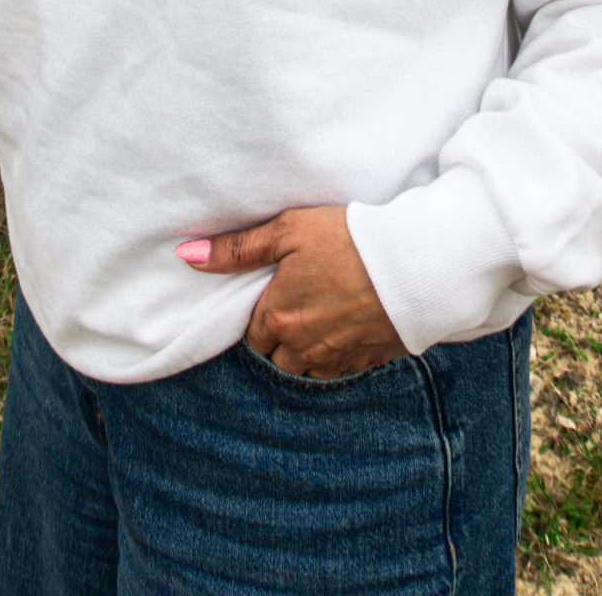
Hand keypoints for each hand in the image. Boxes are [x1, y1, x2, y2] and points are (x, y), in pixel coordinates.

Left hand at [176, 206, 407, 378]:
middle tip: (298, 303)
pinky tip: (346, 326)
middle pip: (276, 356)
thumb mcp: (288, 230)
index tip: (276, 292)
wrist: (413, 263)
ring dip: (305, 350)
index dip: (261, 312)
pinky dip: (336, 354)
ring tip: (322, 315)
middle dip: (279, 337)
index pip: (251, 332)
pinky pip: (338, 370)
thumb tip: (187, 255)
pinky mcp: (365, 363)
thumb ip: (237, 248)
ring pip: (305, 368)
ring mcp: (335, 360)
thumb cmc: (347, 239)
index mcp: (277, 317)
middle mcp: (301, 348)